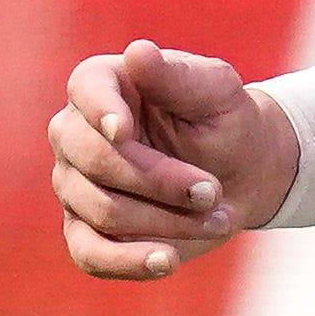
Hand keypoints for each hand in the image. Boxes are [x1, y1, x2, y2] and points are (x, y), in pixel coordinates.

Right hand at [50, 40, 301, 280]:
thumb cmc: (224, 121)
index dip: (100, 112)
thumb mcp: (216, 92)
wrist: (240, 173)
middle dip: (159, 181)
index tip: (123, 132)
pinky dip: (128, 262)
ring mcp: (74, 185)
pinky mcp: (85, 230)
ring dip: (166, 221)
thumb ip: (177, 76)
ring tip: (218, 216)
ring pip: (103, 211)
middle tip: (212, 190)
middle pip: (96, 161)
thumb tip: (137, 53)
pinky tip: (168, 261)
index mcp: (101, 84)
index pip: (86, 91)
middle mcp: (74, 133)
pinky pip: (89, 254)